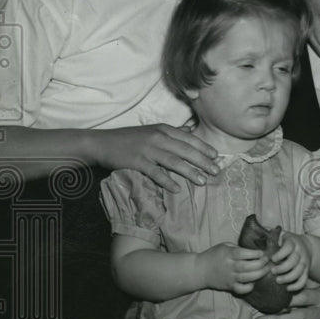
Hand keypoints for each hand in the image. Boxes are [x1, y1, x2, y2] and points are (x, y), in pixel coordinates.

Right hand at [91, 124, 218, 191]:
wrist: (102, 143)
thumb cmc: (129, 138)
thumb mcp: (152, 130)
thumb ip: (172, 132)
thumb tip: (190, 130)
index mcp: (163, 130)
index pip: (189, 139)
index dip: (204, 148)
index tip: (216, 157)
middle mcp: (158, 138)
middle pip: (185, 150)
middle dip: (203, 161)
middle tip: (216, 171)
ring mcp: (147, 149)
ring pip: (174, 161)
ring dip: (190, 172)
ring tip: (202, 181)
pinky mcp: (137, 161)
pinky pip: (155, 173)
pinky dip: (167, 181)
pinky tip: (177, 189)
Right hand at [195, 242, 268, 293]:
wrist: (200, 270)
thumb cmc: (213, 255)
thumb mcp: (224, 246)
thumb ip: (238, 248)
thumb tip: (254, 249)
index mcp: (228, 254)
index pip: (243, 254)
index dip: (255, 253)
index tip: (262, 252)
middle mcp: (230, 266)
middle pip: (248, 266)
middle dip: (261, 263)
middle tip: (268, 260)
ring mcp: (230, 277)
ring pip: (247, 278)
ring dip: (260, 274)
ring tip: (267, 269)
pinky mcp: (229, 286)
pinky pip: (241, 289)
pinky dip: (249, 287)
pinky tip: (254, 282)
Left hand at [269, 231, 310, 291]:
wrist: (306, 246)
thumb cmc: (288, 242)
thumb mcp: (282, 236)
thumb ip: (272, 236)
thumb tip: (257, 230)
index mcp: (293, 242)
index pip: (288, 247)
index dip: (281, 253)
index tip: (272, 259)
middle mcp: (300, 252)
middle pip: (294, 260)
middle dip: (283, 267)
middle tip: (273, 271)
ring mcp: (304, 262)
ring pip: (299, 271)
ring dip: (288, 277)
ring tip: (278, 281)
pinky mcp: (306, 271)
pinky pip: (304, 280)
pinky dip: (297, 286)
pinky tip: (288, 288)